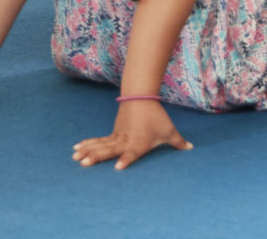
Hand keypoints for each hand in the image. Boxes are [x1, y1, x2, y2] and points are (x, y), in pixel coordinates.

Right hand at [74, 102, 190, 169]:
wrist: (141, 98)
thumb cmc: (156, 117)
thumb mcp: (169, 130)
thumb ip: (179, 142)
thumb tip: (191, 148)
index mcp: (139, 143)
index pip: (132, 153)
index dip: (126, 160)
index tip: (118, 168)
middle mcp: (126, 141)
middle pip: (109, 149)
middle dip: (97, 157)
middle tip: (85, 163)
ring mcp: (117, 137)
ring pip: (100, 145)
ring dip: (88, 151)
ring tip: (75, 157)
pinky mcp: (113, 134)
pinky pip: (98, 141)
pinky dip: (87, 144)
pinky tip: (76, 149)